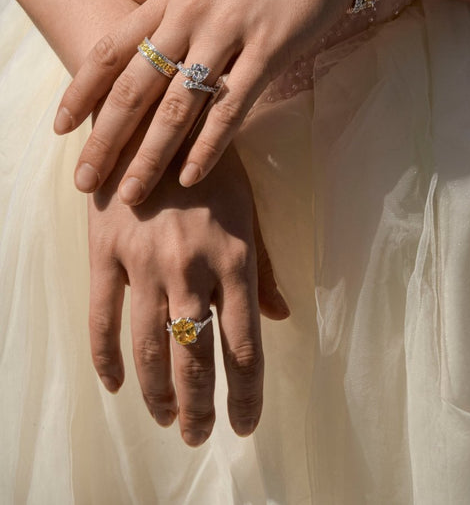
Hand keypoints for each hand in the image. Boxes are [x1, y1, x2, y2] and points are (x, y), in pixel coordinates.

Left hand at [55, 0, 351, 202]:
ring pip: (179, 104)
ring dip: (151, 154)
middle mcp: (191, 14)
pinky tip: (191, 176)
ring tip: (134, 194)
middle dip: (106, 137)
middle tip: (86, 180)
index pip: (111, 49)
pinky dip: (209, 145)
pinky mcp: (269, 49)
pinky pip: (232, 106)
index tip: (60, 128)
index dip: (82, 91)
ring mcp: (229, 32)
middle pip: (136, 86)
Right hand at [89, 140, 288, 444]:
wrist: (154, 118)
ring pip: (150, 347)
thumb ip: (261, 268)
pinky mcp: (105, 253)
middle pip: (196, 357)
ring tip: (166, 418)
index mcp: (234, 257)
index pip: (244, 346)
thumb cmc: (211, 166)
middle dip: (200, 406)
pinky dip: (107, 359)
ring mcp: (144, 262)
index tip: (245, 424)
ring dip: (157, 393)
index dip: (246, 394)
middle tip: (200, 435)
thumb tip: (282, 318)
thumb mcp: (248, 211)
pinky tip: (116, 384)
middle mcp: (191, 267)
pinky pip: (102, 319)